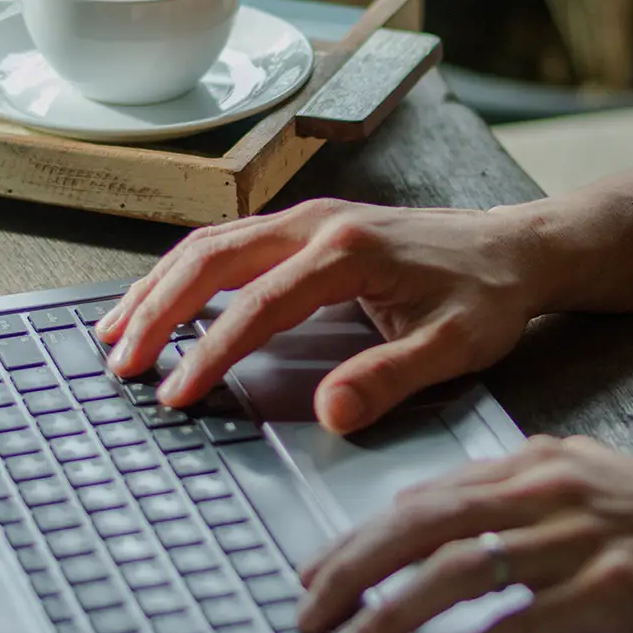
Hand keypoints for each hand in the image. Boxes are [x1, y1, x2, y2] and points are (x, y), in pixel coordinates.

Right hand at [93, 199, 547, 432]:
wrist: (516, 248)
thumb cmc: (488, 296)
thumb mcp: (455, 346)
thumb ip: (390, 378)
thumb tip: (330, 414)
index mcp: (348, 251)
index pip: (259, 306)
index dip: (211, 352)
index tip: (177, 395)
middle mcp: (318, 223)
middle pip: (214, 260)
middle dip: (159, 312)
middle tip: (121, 364)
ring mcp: (309, 219)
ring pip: (212, 244)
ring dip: (160, 287)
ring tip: (117, 334)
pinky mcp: (308, 226)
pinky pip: (230, 243)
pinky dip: (186, 273)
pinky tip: (163, 301)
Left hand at [296, 435, 632, 632]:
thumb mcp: (580, 482)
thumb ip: (505, 494)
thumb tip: (420, 516)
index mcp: (536, 462)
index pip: (425, 496)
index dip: (360, 537)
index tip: (317, 573)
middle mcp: (549, 491)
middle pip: (425, 526)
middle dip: (354, 570)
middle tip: (308, 612)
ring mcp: (578, 539)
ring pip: (459, 572)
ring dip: (391, 615)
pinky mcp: (610, 591)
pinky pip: (518, 625)